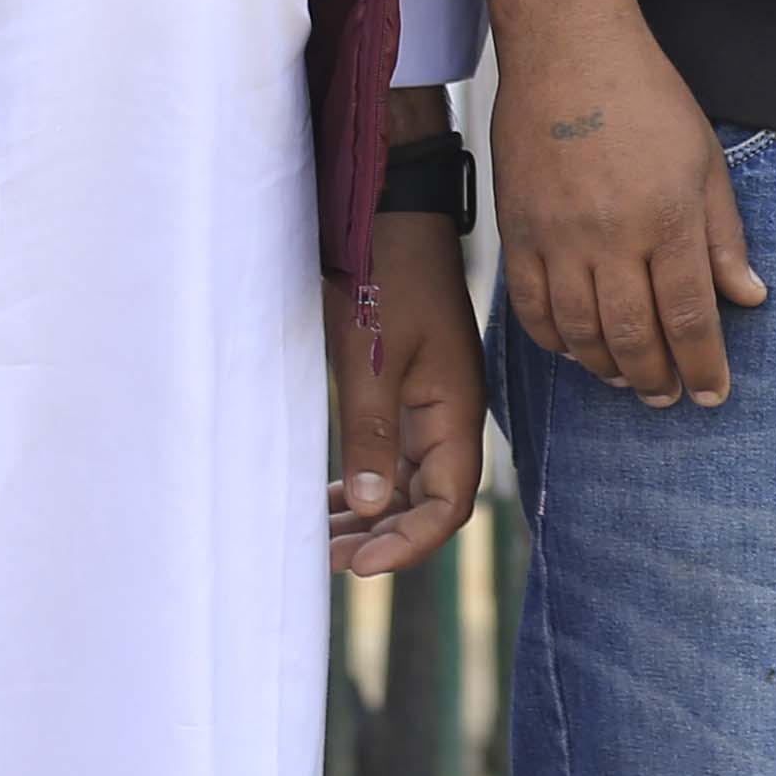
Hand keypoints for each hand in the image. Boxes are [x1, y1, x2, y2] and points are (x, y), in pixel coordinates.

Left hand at [329, 208, 485, 573]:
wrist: (391, 211)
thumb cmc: (386, 276)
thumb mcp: (373, 358)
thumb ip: (372, 434)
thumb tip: (372, 508)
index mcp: (456, 412)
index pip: (450, 504)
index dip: (411, 543)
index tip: (359, 564)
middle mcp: (448, 416)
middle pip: (427, 502)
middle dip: (383, 538)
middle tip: (325, 560)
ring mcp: (426, 403)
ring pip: (405, 483)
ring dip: (370, 516)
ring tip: (320, 542)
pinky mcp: (401, 389)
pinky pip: (389, 455)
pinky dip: (363, 483)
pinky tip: (329, 500)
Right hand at [492, 32, 764, 406]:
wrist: (568, 52)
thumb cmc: (646, 98)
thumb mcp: (706, 160)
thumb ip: (725, 237)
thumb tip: (749, 298)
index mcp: (668, 217)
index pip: (690, 316)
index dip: (704, 366)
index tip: (714, 394)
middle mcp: (611, 236)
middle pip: (633, 337)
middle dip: (656, 380)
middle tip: (668, 397)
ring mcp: (557, 238)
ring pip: (579, 334)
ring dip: (607, 370)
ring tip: (628, 380)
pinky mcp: (516, 232)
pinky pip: (531, 310)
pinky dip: (555, 342)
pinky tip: (577, 349)